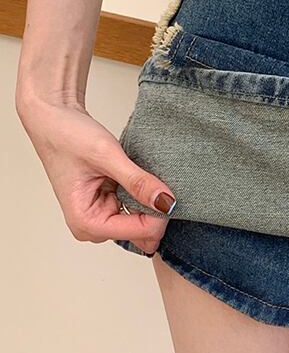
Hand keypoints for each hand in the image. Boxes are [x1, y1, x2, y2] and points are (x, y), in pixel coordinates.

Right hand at [17, 93, 175, 255]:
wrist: (53, 119)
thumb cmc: (67, 136)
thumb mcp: (107, 156)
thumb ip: (137, 182)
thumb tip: (166, 202)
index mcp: (86, 222)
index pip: (139, 232)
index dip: (160, 214)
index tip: (170, 191)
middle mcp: (92, 226)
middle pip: (142, 232)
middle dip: (156, 210)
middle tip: (159, 181)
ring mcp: (101, 217)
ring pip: (142, 221)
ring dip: (150, 202)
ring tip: (146, 176)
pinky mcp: (108, 206)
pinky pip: (137, 209)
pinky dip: (145, 195)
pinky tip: (142, 179)